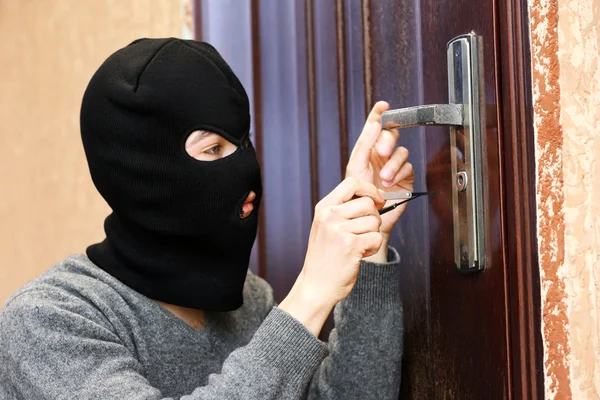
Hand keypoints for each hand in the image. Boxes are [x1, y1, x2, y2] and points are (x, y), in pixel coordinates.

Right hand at [278, 178, 384, 334]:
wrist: (316, 285)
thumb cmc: (325, 257)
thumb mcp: (326, 227)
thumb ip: (343, 210)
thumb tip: (374, 195)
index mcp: (323, 208)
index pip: (352, 183)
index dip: (370, 188)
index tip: (377, 199)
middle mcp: (329, 216)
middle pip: (368, 203)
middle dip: (374, 217)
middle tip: (365, 232)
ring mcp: (339, 230)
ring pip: (374, 221)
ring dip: (373, 235)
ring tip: (359, 246)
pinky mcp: (351, 246)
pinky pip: (376, 238)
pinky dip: (373, 248)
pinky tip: (360, 255)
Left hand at [346, 101, 414, 235]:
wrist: (366, 217)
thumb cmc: (356, 195)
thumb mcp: (356, 167)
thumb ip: (365, 144)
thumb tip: (374, 124)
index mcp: (368, 150)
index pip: (374, 127)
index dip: (379, 114)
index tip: (382, 105)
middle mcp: (382, 156)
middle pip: (392, 135)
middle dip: (388, 141)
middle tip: (381, 153)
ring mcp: (394, 166)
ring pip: (402, 152)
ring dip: (393, 164)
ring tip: (383, 178)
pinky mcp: (405, 178)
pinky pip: (408, 167)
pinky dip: (399, 174)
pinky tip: (389, 184)